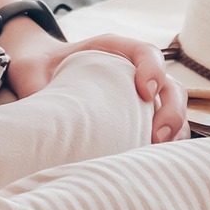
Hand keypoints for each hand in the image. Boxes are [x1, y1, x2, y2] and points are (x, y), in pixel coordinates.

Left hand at [0, 21, 188, 143]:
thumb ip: (40, 87)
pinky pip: (164, 129)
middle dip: (171, 111)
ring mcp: (140, 96)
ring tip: (156, 152)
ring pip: (173, 110)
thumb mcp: (35, 69)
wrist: (37, 73)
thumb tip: (39, 122)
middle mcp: (133, 72)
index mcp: (112, 51)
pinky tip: (152, 159)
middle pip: (170, 86)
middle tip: (155, 136)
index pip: (146, 53)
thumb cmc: (39, 68)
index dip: (152, 70)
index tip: (144, 92)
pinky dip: (166, 144)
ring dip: (174, 132)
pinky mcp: (138, 117)